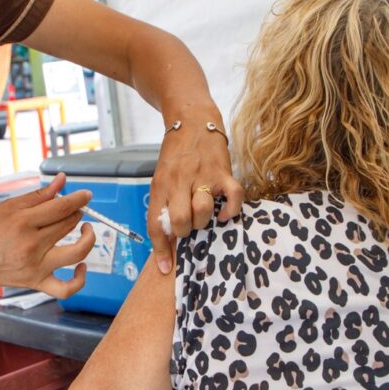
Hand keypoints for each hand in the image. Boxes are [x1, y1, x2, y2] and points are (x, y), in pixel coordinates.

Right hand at [0, 173, 96, 296]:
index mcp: (23, 222)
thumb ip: (39, 195)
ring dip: (88, 238)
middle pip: (69, 225)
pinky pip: (66, 288)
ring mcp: (36, 266)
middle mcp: (32, 245)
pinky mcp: (37, 283)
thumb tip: (62, 180)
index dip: (79, 198)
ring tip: (86, 230)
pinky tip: (81, 266)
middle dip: (77, 212)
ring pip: (76, 253)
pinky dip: (79, 279)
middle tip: (73, 209)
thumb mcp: (8, 207)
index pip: (62, 207)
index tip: (86, 195)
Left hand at [146, 119, 243, 273]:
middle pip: (177, 221)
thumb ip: (164, 205)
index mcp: (160, 185)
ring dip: (203, 221)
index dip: (159, 250)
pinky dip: (231, 209)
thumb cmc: (176, 155)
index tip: (165, 268)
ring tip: (204, 216)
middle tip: (188, 227)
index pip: (155, 224)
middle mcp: (179, 182)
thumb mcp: (162, 178)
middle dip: (183, 232)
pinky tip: (226, 213)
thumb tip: (168, 239)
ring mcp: (202, 176)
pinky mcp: (223, 172)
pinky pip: (233, 196)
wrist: (191, 121)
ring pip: (202, 210)